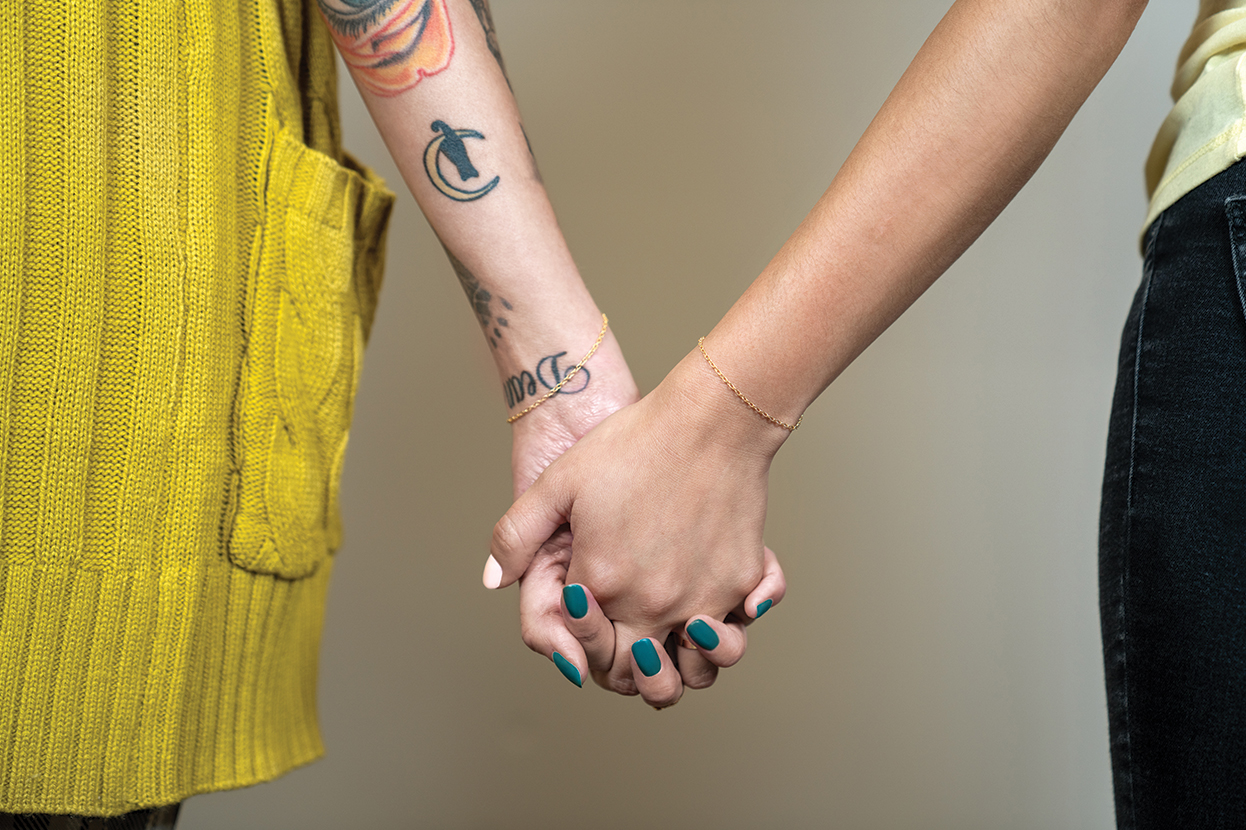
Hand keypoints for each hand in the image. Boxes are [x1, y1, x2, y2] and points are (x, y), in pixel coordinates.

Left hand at [490, 349, 790, 705]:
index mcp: (602, 584)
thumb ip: (516, 536)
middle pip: (638, 676)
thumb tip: (493, 581)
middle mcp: (654, 602)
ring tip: (675, 644)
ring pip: (696, 673)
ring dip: (683, 669)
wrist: (710, 417)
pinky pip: (737, 630)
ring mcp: (704, 596)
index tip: (588, 618)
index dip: (581, 644)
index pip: (585, 650)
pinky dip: (727, 631)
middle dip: (628, 672)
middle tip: (630, 647)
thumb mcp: (558, 482)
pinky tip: (716, 612)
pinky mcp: (742, 582)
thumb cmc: (634, 442)